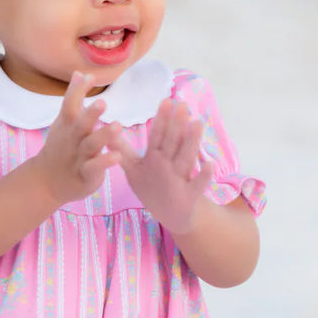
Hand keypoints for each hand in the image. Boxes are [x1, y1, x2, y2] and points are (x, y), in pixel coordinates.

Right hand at [31, 72, 122, 206]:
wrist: (47, 181)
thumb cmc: (62, 145)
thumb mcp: (65, 121)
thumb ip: (74, 98)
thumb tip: (80, 72)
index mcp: (67, 124)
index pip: (70, 105)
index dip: (77, 90)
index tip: (88, 77)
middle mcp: (72, 138)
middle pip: (80, 124)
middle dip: (90, 114)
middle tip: (102, 102)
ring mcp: (78, 157)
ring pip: (91, 145)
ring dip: (104, 135)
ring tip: (118, 125)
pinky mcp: (85, 174)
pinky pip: (95, 168)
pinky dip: (105, 162)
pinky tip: (117, 156)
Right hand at [115, 97, 212, 233]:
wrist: (170, 216)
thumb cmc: (151, 187)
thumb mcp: (133, 170)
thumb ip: (121, 150)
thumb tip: (108, 132)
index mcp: (151, 160)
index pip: (156, 136)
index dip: (162, 119)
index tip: (167, 100)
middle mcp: (163, 168)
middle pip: (171, 143)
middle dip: (176, 124)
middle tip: (183, 104)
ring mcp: (176, 182)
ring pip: (185, 159)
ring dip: (191, 142)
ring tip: (198, 122)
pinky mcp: (189, 195)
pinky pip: (197, 185)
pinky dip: (203, 176)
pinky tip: (209, 162)